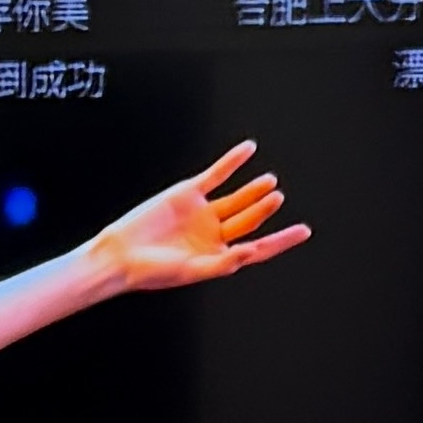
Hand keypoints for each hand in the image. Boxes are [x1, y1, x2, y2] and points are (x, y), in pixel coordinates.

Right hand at [85, 141, 309, 299]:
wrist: (120, 254)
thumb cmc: (151, 272)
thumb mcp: (191, 271)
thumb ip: (224, 263)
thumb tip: (251, 252)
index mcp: (219, 256)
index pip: (258, 247)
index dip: (282, 240)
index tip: (303, 231)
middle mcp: (214, 234)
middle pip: (248, 219)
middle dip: (264, 209)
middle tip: (276, 197)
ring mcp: (202, 213)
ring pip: (236, 198)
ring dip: (253, 189)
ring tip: (269, 182)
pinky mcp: (188, 194)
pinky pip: (216, 175)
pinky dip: (232, 162)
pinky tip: (247, 150)